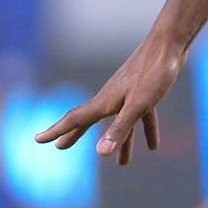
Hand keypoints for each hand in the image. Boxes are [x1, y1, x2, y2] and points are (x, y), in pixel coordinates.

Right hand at [34, 36, 184, 164]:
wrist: (170, 44)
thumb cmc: (154, 73)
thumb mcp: (138, 105)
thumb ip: (120, 129)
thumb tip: (100, 153)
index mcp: (105, 102)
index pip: (75, 119)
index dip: (56, 130)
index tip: (37, 139)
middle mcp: (112, 97)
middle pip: (90, 120)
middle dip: (76, 134)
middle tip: (60, 146)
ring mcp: (128, 93)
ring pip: (119, 122)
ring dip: (119, 141)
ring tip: (122, 163)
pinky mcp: (145, 91)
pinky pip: (142, 115)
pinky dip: (145, 130)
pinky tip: (153, 146)